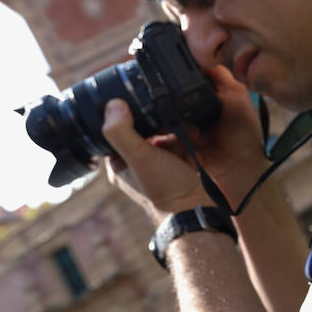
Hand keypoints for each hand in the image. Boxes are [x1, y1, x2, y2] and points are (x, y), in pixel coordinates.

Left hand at [102, 65, 270, 218]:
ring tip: (185, 125)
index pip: (115, 130)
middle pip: (142, 128)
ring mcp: (158, 164)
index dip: (126, 114)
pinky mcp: (178, 164)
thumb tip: (113, 104)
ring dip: (175, 126)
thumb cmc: (166, 190)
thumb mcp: (140, 158)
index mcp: (118, 164)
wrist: (198, 210)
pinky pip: (180, 142)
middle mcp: (136, 164)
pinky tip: (194, 133)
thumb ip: (122, 132)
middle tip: (165, 114)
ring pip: (163, 133)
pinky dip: (187, 136)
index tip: (137, 101)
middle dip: (157, 120)